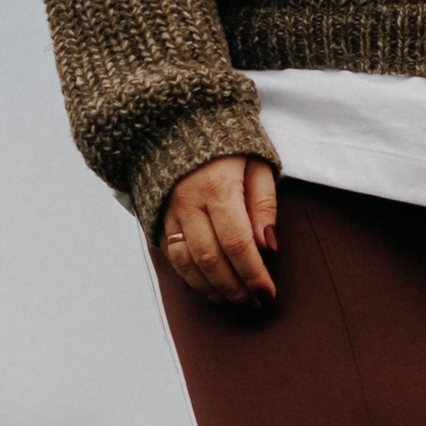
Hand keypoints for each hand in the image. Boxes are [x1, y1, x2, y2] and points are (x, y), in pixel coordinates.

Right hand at [160, 156, 278, 305]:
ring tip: (233, 301)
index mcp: (217, 186)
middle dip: (235, 288)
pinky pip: (172, 256)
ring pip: (188, 263)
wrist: (178, 121)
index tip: (269, 293)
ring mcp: (168, 211)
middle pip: (211, 259)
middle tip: (254, 304)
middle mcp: (188, 202)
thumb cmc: (229, 143)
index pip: (238, 243)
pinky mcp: (156, 217)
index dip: (254, 274)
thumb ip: (264, 204)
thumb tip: (269, 246)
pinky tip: (208, 287)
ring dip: (212, 288)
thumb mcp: (258, 162)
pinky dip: (190, 277)